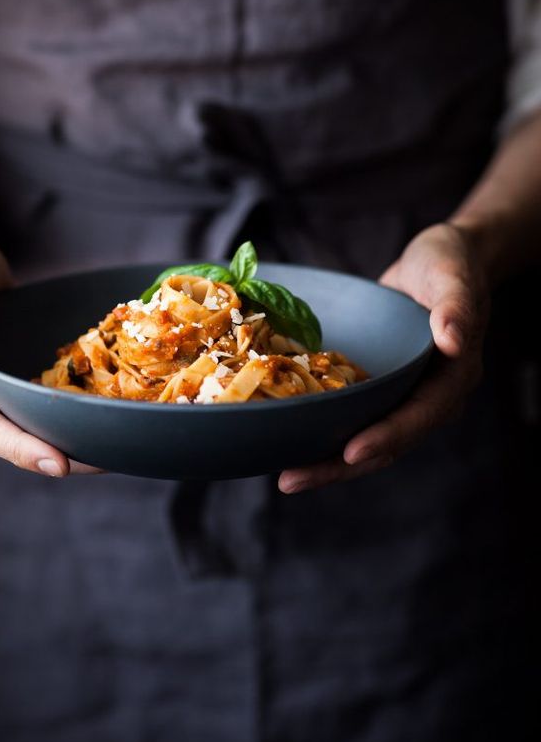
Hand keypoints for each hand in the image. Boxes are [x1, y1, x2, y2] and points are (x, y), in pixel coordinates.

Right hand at [0, 232, 98, 475]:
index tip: (56, 463)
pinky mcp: (12, 397)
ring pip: (24, 440)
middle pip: (8, 444)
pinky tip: (106, 427)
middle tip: (102, 462)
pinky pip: (37, 421)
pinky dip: (67, 427)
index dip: (18, 448)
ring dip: (65, 450)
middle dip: (53, 458)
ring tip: (111, 453)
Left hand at [278, 222, 489, 493]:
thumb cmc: (450, 264)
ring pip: (367, 439)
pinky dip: (326, 433)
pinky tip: (290, 441)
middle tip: (291, 480)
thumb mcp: (454, 274)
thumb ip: (456, 306)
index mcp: (454, 378)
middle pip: (388, 444)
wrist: (441, 261)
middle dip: (340, 466)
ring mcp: (404, 397)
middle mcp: (430, 397)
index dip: (387, 436)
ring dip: (328, 462)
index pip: (420, 416)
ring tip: (285, 476)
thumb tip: (454, 339)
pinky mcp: (382, 390)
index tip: (352, 452)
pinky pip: (355, 418)